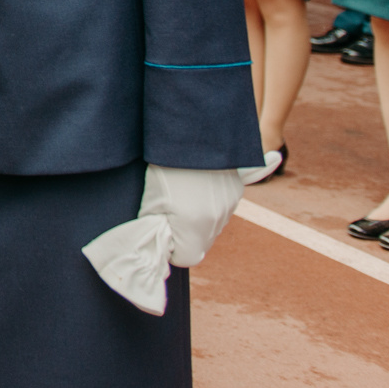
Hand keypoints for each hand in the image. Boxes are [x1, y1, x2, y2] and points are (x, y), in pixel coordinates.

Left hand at [80, 165, 242, 315]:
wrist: (192, 130)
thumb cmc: (163, 165)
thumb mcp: (152, 201)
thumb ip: (157, 228)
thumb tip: (160, 240)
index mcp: (195, 226)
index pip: (187, 257)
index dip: (171, 250)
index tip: (161, 234)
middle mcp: (217, 219)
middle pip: (202, 243)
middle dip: (185, 235)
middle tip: (168, 214)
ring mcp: (230, 205)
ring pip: (213, 227)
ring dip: (199, 221)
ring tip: (183, 196)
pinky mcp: (236, 190)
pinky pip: (223, 209)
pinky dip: (211, 206)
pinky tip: (201, 192)